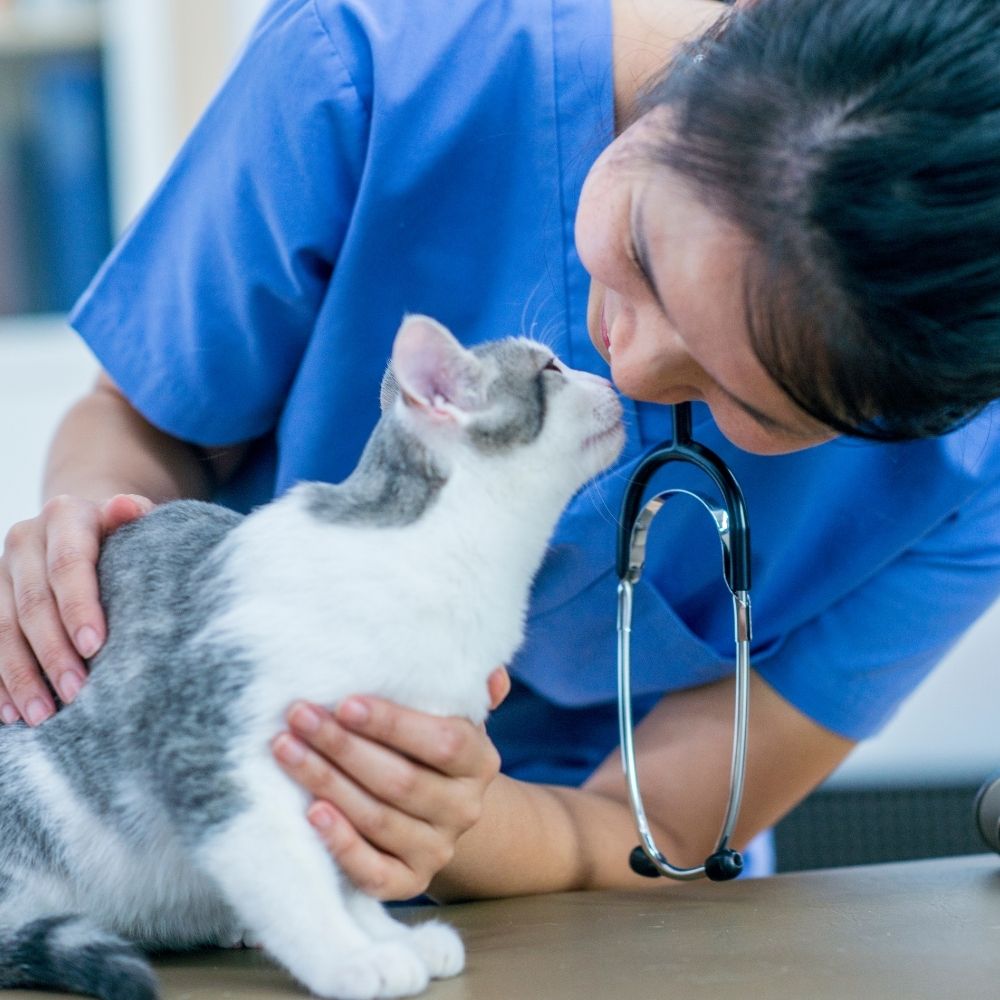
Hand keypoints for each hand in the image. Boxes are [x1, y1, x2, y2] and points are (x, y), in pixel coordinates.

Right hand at [0, 493, 153, 724]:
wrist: (84, 524)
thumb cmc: (123, 533)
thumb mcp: (134, 521)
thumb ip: (132, 516)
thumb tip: (128, 507)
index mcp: (64, 515)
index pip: (67, 565)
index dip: (78, 606)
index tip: (95, 646)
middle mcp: (24, 539)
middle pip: (32, 603)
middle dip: (52, 652)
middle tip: (76, 692)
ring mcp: (1, 570)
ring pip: (1, 628)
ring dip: (19, 675)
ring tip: (41, 714)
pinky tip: (11, 712)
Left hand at [272, 667, 510, 900]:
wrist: (438, 812)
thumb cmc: (428, 747)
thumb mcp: (450, 714)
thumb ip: (465, 690)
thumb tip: (492, 673)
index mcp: (479, 761)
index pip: (443, 742)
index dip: (393, 724)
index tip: (345, 703)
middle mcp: (464, 809)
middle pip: (401, 781)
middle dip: (343, 746)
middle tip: (299, 716)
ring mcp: (438, 849)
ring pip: (379, 819)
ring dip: (327, 783)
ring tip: (286, 750)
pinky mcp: (409, 883)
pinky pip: (373, 872)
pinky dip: (341, 844)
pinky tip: (312, 813)